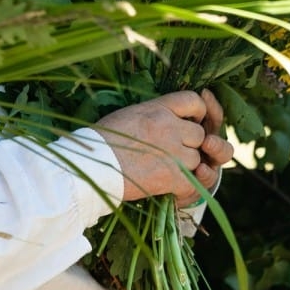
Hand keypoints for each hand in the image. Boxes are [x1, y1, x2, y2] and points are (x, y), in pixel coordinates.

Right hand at [95, 89, 232, 205]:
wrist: (91, 166)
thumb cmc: (100, 140)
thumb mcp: (128, 114)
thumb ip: (153, 114)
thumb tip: (166, 118)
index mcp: (157, 108)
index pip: (193, 101)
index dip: (196, 113)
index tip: (189, 122)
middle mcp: (169, 126)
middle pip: (198, 134)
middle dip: (189, 145)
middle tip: (171, 153)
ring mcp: (173, 152)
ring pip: (196, 159)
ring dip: (185, 167)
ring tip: (163, 170)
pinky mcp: (172, 177)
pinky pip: (192, 183)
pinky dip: (184, 188)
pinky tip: (169, 188)